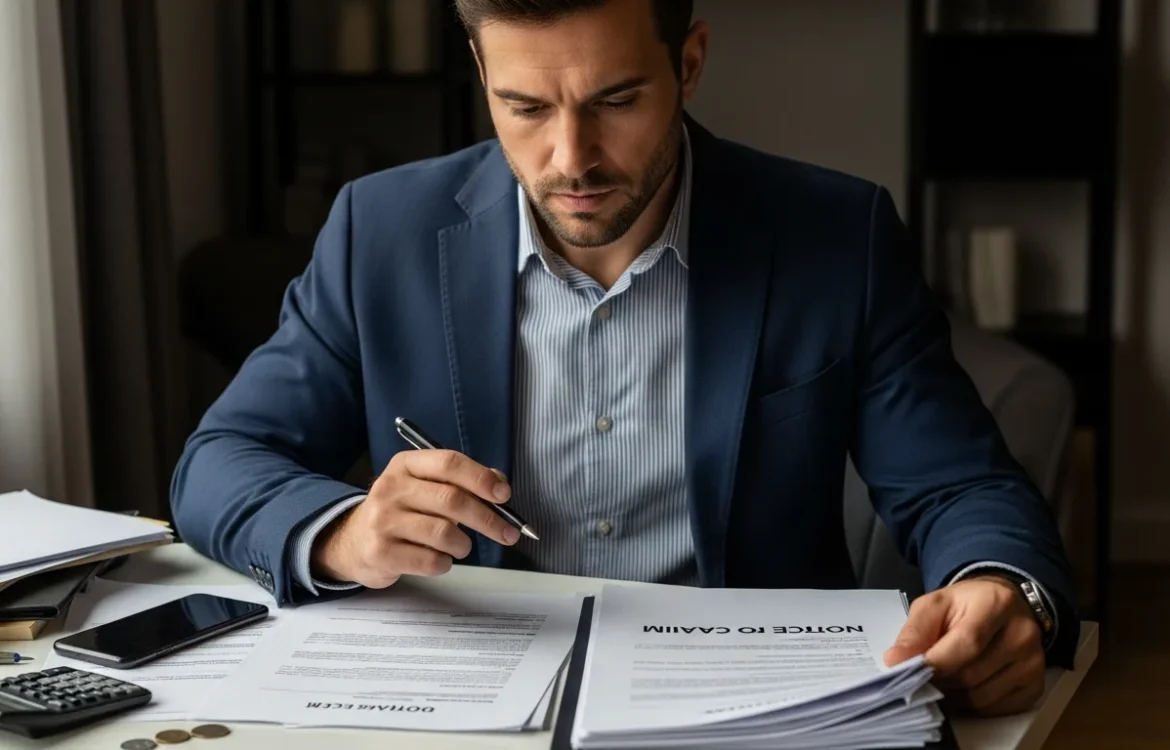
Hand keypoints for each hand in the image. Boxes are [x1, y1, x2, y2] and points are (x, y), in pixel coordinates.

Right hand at [310, 450, 519, 587]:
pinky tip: (438, 559)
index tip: (504, 495)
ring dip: (463, 544)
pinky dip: (445, 563)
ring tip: (460, 546)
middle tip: (508, 533)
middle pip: (451, 500)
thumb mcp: (424, 486)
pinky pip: (431, 561)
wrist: (352, 541)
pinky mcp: (382, 553)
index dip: (481, 478)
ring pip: (444, 533)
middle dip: (488, 519)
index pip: (449, 463)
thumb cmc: (401, 511)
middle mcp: (391, 488)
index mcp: (405, 465)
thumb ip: (461, 482)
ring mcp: (383, 521)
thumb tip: (500, 485)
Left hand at [883, 575, 1044, 715]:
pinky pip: (995, 708)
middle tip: (922, 676)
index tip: (907, 671)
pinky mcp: (1035, 685)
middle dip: (940, 680)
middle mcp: (1023, 633)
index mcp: (996, 603)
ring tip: (942, 679)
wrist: (1002, 606)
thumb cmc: (965, 605)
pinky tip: (963, 687)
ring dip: (953, 695)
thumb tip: (895, 661)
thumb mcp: (934, 605)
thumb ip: (914, 631)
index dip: (935, 662)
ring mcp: (1033, 662)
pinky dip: (972, 705)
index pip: (967, 642)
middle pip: (972, 674)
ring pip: (981, 697)